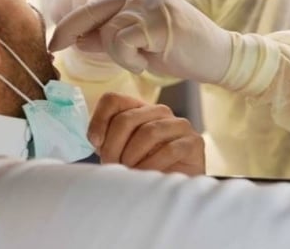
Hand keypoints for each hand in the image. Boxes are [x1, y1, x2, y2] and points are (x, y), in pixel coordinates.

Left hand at [49, 0, 232, 83]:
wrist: (219, 56)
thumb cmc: (179, 51)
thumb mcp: (139, 42)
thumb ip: (109, 37)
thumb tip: (76, 38)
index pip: (94, 2)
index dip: (70, 20)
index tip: (55, 39)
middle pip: (92, 8)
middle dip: (70, 29)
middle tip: (55, 47)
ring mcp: (151, 3)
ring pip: (108, 30)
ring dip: (119, 55)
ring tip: (141, 60)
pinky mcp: (159, 21)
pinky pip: (123, 42)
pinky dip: (129, 60)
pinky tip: (149, 62)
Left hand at [89, 92, 204, 175]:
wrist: (174, 188)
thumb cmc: (143, 168)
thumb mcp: (118, 152)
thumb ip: (105, 141)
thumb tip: (95, 139)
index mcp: (137, 109)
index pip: (113, 100)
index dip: (99, 120)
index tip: (95, 143)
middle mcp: (158, 111)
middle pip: (126, 118)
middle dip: (113, 146)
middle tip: (112, 165)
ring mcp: (178, 124)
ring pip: (148, 132)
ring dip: (132, 156)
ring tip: (129, 171)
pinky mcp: (194, 141)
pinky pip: (169, 149)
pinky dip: (152, 165)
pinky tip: (146, 175)